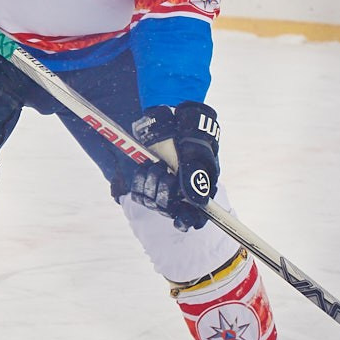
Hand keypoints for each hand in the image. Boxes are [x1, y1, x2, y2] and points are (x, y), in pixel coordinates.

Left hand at [127, 101, 219, 230]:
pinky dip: (139, 181)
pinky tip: (145, 168)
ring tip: (156, 165)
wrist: (171, 117)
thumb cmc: (190, 132)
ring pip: (153, 203)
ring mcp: (164, 187)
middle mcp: (182, 191)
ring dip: (152, 183)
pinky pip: (139, 194)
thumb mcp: (196, 151)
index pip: (196, 215)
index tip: (181, 223)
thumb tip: (197, 203)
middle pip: (170, 209)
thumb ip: (195, 176)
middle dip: (164, 192)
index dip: (189, 221)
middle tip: (165, 171)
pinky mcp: (148, 181)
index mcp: (200, 187)